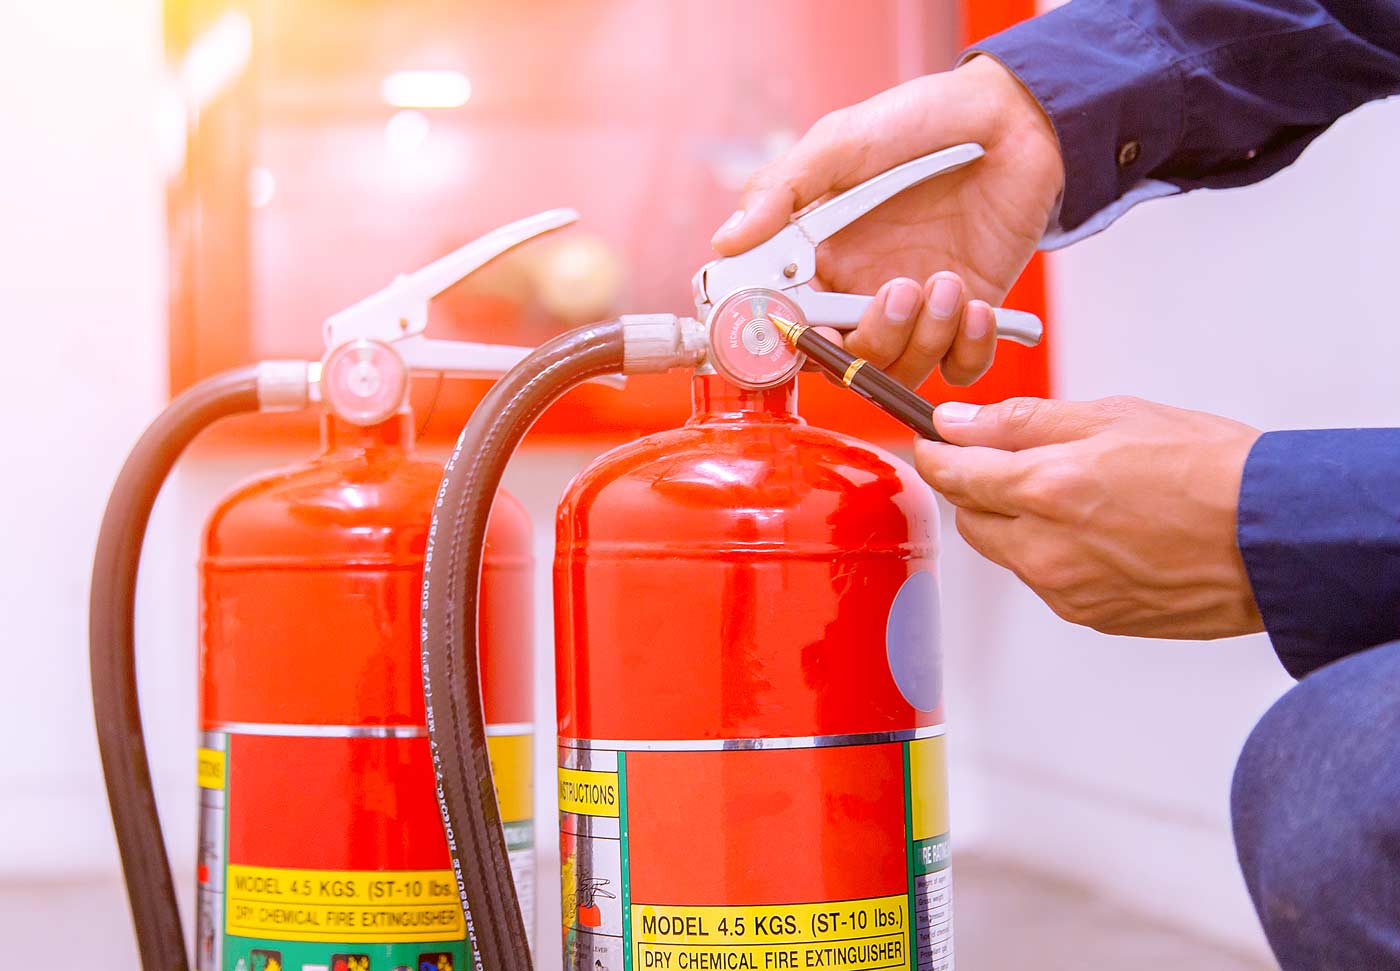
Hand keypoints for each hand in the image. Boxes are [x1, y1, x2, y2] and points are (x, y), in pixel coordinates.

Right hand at [711, 56, 1062, 387]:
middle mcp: (858, 293)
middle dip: (869, 343)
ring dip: (923, 338)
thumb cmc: (921, 121)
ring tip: (946, 284)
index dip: (787, 340)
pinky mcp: (965, 317)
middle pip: (843, 363)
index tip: (804, 328)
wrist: (1012, 117)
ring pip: (899, 370)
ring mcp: (912, 311)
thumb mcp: (840, 143)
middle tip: (895, 293)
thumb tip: (726, 240)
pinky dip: (968, 350)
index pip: (784, 324)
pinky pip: (959, 368)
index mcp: (816, 261)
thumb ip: (781, 191)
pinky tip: (976, 306)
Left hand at [914, 396, 1264, 638]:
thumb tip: (959, 422)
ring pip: (1009, 553)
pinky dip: (1056, 555)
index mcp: (1045, 489)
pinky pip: (1047, 582)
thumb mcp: (1112, 417)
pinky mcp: (1092, 616)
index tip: (936, 442)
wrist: (1277, 537)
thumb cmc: (1211, 470)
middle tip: (1016, 463)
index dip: (937, 453)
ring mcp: (1067, 590)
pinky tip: (1104, 532)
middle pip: (972, 519)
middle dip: (980, 490)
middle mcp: (1046, 549)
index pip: (953, 473)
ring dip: (1019, 524)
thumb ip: (1023, 422)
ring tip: (1081, 497)